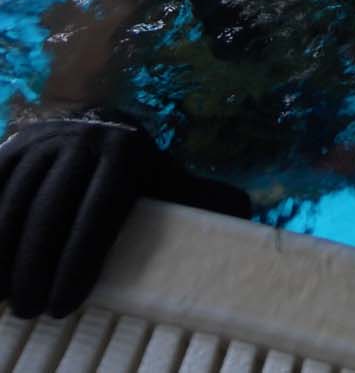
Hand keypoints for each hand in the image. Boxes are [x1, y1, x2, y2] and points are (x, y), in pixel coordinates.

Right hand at [0, 114, 250, 318]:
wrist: (98, 129)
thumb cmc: (137, 176)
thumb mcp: (170, 182)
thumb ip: (204, 200)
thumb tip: (246, 213)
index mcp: (125, 150)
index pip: (99, 208)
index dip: (80, 259)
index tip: (64, 305)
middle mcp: (82, 138)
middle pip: (51, 209)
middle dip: (37, 265)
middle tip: (31, 310)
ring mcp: (42, 139)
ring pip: (14, 200)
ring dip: (4, 252)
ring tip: (5, 298)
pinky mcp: (10, 146)